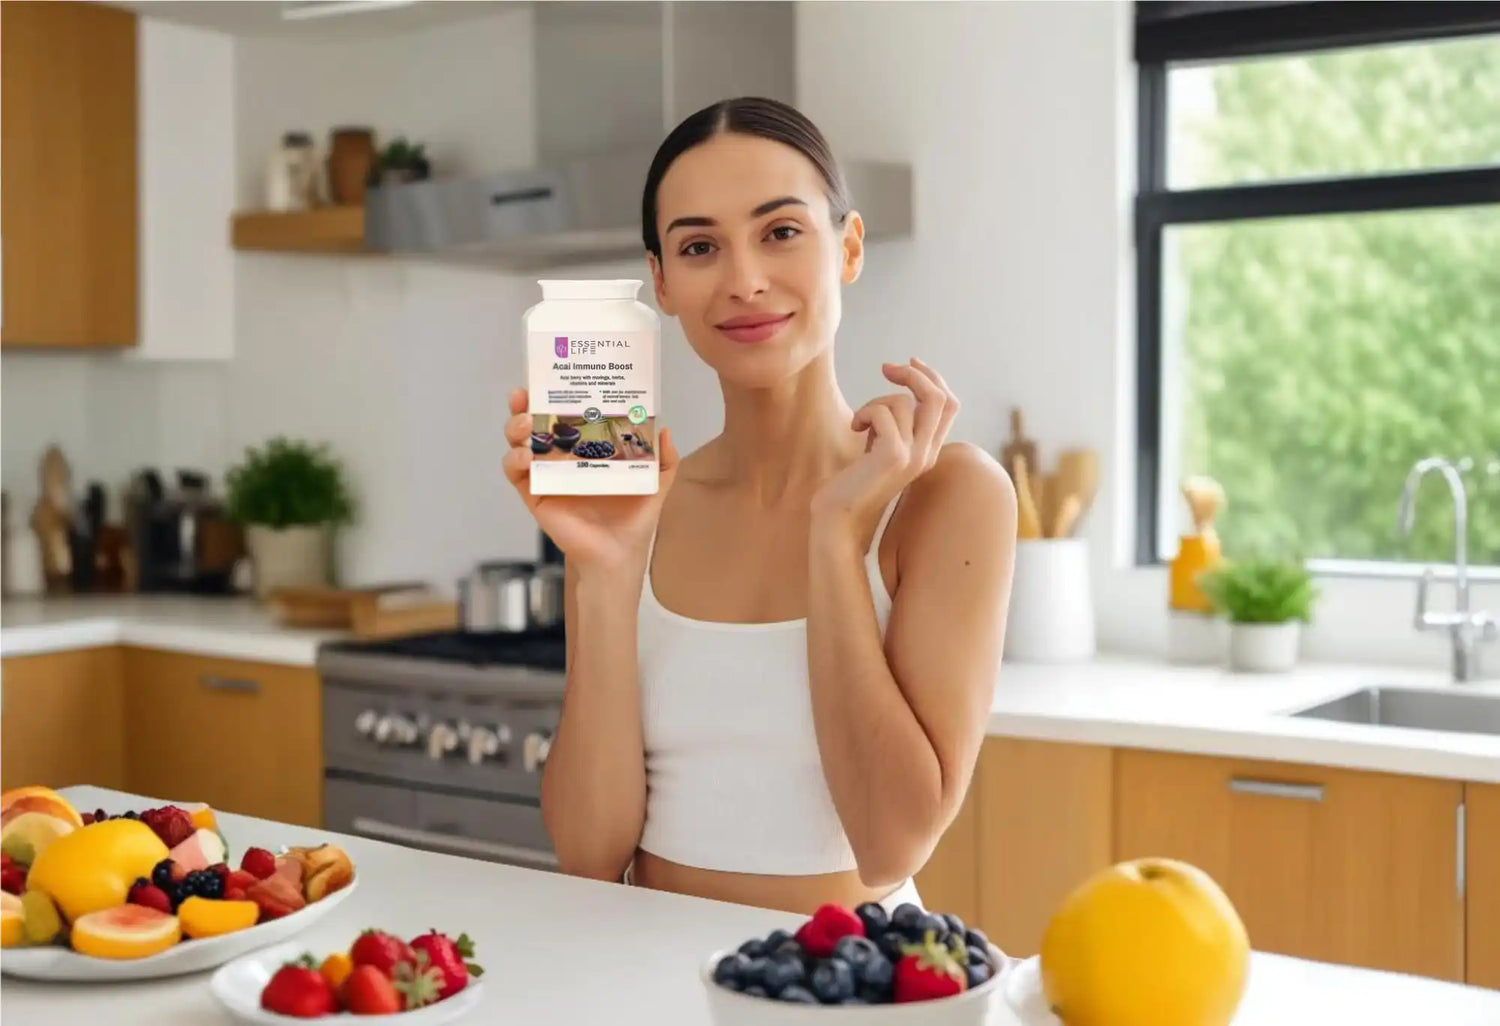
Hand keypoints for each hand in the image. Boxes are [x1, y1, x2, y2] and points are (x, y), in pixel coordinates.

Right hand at [501, 388, 680, 569]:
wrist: (620, 553)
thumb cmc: (634, 517)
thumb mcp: (655, 482)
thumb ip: (664, 459)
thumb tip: (665, 429)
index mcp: (586, 448)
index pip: (565, 415)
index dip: (553, 396)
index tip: (548, 378)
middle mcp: (561, 458)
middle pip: (534, 424)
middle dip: (523, 406)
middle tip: (525, 395)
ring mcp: (545, 475)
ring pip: (518, 444)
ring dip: (514, 429)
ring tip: (524, 425)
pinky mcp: (535, 495)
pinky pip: (515, 474)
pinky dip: (513, 462)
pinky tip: (525, 457)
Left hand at [811, 358, 959, 523]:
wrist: (838, 519)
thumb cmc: (852, 484)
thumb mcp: (880, 449)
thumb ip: (896, 428)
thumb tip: (900, 395)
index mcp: (928, 452)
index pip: (949, 405)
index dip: (932, 378)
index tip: (910, 364)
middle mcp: (927, 454)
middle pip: (939, 398)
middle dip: (913, 375)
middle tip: (886, 368)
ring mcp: (913, 456)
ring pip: (903, 402)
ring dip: (875, 402)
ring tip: (860, 423)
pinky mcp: (894, 456)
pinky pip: (884, 412)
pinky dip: (865, 413)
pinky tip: (854, 428)